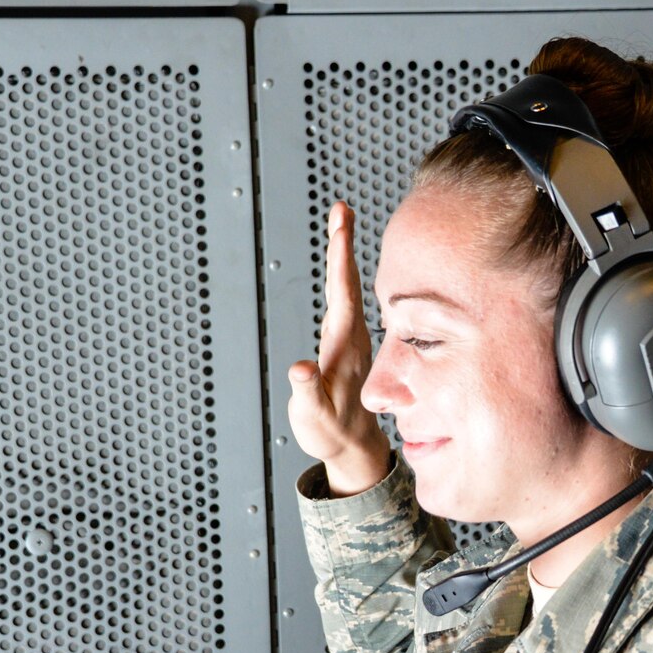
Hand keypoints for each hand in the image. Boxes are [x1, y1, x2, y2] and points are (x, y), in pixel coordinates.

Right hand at [288, 200, 390, 496]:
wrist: (351, 444)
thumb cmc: (329, 431)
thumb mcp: (313, 417)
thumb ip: (307, 392)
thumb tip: (300, 368)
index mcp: (344, 345)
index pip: (343, 294)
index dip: (340, 258)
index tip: (340, 225)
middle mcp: (352, 336)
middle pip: (348, 282)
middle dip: (343, 243)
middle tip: (341, 208)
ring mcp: (350, 337)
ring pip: (348, 288)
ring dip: (343, 254)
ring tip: (340, 222)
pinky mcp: (345, 341)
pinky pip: (345, 299)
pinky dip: (341, 274)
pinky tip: (341, 261)